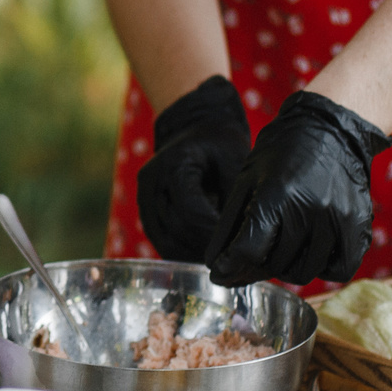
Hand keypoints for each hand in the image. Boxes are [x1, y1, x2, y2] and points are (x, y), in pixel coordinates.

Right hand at [136, 76, 251, 263]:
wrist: (192, 128)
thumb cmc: (219, 143)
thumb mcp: (235, 159)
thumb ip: (236, 195)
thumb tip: (247, 234)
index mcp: (173, 165)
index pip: (191, 210)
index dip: (213, 232)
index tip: (237, 246)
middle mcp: (151, 183)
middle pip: (177, 228)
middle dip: (205, 247)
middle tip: (233, 259)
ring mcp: (144, 199)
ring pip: (166, 240)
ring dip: (193, 254)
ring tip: (220, 261)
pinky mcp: (146, 211)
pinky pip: (162, 240)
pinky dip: (182, 252)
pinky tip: (204, 256)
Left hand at [198, 89, 391, 286]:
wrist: (330, 130)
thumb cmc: (282, 153)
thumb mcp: (247, 180)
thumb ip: (230, 225)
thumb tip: (216, 268)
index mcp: (276, 193)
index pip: (247, 250)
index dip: (229, 265)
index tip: (221, 271)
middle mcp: (310, 208)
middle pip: (274, 264)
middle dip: (257, 263)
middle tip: (257, 250)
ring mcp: (338, 219)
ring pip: (304, 273)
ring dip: (288, 268)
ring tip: (283, 247)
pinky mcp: (359, 226)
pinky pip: (339, 270)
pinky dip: (322, 268)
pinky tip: (311, 251)